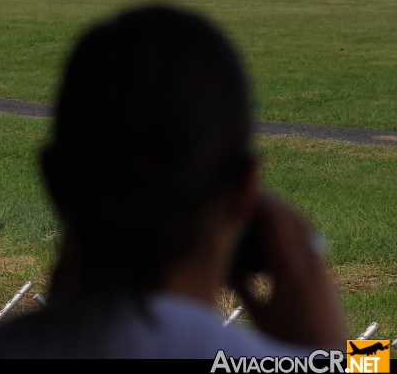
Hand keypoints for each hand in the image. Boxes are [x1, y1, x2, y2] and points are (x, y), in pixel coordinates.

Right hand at [234, 194, 345, 346]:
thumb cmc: (290, 345)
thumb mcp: (261, 316)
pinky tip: (277, 228)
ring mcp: (320, 266)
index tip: (234, 192)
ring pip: (301, 223)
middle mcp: (310, 263)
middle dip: (265, 201)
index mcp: (290, 271)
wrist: (325, 359)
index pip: (273, 220)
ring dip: (279, 210)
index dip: (254, 201)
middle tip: (241, 193)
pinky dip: (291, 224)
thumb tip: (223, 266)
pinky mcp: (324, 273)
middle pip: (288, 216)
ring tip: (257, 205)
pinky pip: (309, 237)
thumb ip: (243, 288)